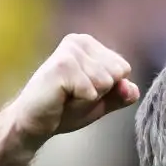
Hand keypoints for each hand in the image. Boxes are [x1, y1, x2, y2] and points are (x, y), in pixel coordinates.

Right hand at [6, 33, 140, 145]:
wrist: (33, 124)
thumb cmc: (65, 110)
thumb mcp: (101, 102)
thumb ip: (121, 94)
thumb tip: (133, 88)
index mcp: (89, 44)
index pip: (124, 69)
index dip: (108, 90)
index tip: (84, 92)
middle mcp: (79, 42)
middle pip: (117, 74)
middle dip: (100, 94)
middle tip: (73, 96)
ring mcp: (70, 52)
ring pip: (106, 83)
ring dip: (88, 100)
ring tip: (67, 98)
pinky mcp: (63, 66)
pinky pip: (92, 92)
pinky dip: (80, 104)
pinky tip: (61, 99)